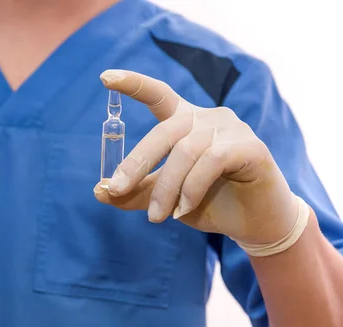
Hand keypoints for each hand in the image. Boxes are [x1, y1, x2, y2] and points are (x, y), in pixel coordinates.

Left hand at [94, 69, 303, 248]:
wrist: (253, 223)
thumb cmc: (207, 203)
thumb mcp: (164, 198)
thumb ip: (135, 192)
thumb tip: (99, 191)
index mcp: (184, 122)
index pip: (158, 95)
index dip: (133, 84)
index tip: (105, 77)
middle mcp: (206, 118)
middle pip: (164, 131)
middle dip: (136, 162)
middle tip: (116, 190)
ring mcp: (230, 128)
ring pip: (185, 152)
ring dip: (166, 188)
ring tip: (158, 217)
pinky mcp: (250, 146)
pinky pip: (212, 160)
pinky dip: (192, 188)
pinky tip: (184, 210)